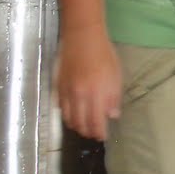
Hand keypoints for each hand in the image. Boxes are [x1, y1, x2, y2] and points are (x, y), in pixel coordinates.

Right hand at [55, 24, 121, 140]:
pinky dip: (68, 115)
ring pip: (69, 119)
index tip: (103, 136)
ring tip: (84, 126)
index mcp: (97, 92)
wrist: (82, 37)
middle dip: (88, 132)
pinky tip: (74, 114)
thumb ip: (113, 97)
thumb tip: (111, 116)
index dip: (99, 132)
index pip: (96, 122)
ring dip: (77, 126)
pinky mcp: (58, 87)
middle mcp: (80, 95)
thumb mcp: (116, 75)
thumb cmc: (103, 54)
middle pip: (80, 124)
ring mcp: (67, 92)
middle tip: (94, 133)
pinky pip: (61, 108)